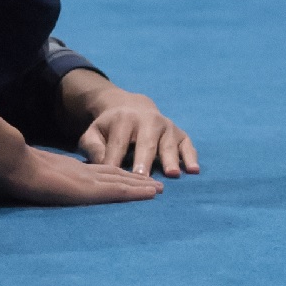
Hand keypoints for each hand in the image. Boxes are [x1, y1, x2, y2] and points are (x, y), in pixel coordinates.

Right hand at [0, 144, 161, 207]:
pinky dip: (137, 192)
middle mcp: (77, 174)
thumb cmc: (0, 172)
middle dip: (133, 179)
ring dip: (141, 186)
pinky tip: (153, 194)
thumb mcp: (12, 178)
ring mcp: (83, 180)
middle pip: (112, 176)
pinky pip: (117, 190)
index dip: (111, 176)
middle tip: (155, 183)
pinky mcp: (87, 189)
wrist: (5, 162)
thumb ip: (14, 179)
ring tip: (160, 189)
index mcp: (62, 172)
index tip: (127, 178)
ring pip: (120, 182)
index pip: (92, 174)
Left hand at [76, 85, 199, 178]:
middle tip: (142, 176)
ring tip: (171, 174)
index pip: (119, 143)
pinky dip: (191, 157)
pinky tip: (193, 170)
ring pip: (168, 144)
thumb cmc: (110, 129)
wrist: (131, 107)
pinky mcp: (180, 134)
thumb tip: (100, 166)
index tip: (115, 177)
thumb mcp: (94, 132)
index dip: (116, 160)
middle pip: (145, 143)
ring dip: (170, 158)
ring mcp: (166, 126)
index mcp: (123, 120)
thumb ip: (92, 146)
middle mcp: (147, 120)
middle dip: (144, 160)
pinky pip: (187, 145)